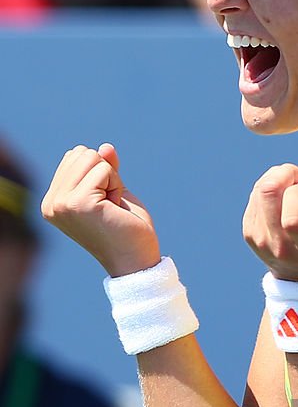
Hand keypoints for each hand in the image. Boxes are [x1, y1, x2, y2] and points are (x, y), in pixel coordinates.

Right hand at [41, 144, 160, 276]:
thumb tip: (106, 146)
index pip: (74, 157)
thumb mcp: (113, 191)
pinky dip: (117, 185)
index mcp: (54, 201)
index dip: (100, 173)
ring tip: (112, 207)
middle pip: (81, 153)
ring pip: (92, 158)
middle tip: (111, 205)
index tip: (105, 203)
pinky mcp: (78, 203)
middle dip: (106, 174)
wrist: (136, 260)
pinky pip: (104, 169)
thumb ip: (105, 168)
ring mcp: (62, 204)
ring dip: (112, 180)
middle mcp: (52, 203)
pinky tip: (115, 208)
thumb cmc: (126, 228)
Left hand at [243, 155, 297, 280]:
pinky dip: (270, 187)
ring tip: (294, 187)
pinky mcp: (249, 233)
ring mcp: (261, 241)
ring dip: (278, 178)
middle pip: (269, 193)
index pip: (293, 219)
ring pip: (260, 189)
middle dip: (287, 174)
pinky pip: (255, 195)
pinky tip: (284, 197)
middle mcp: (281, 247)